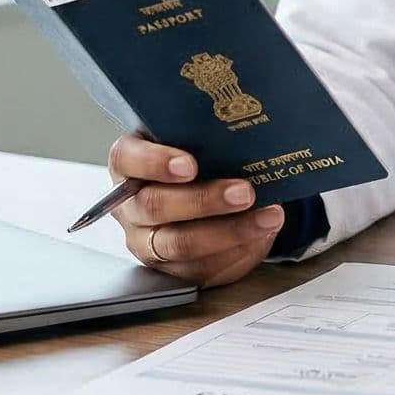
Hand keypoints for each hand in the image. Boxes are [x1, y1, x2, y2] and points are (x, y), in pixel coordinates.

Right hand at [107, 133, 283, 287]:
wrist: (208, 193)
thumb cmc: (200, 158)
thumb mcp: (196, 141)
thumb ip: (205, 135)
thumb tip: (242, 126)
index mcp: (129, 162)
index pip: (127, 159)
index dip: (155, 162)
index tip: (189, 165)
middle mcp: (131, 205)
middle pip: (155, 206)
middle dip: (204, 200)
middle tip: (244, 192)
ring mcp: (148, 241)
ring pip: (180, 243)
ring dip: (229, 231)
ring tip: (267, 217)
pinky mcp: (173, 269)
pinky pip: (202, 267)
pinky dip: (237, 251)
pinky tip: (262, 234)